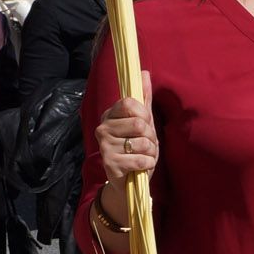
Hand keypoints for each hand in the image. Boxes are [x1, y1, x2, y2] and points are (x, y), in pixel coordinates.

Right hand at [95, 73, 156, 225]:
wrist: (128, 181)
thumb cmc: (136, 149)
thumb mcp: (143, 122)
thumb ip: (144, 99)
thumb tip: (144, 72)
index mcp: (109, 115)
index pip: (129, 103)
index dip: (144, 114)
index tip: (146, 122)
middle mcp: (102, 128)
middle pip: (139, 123)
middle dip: (151, 137)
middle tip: (146, 145)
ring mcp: (104, 147)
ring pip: (142, 142)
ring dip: (151, 152)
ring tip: (143, 156)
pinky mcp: (110, 164)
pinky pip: (141, 159)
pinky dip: (148, 164)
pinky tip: (141, 167)